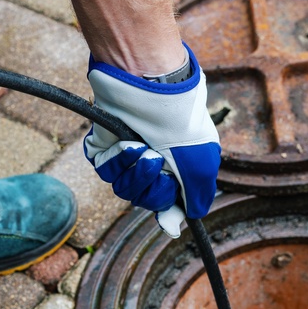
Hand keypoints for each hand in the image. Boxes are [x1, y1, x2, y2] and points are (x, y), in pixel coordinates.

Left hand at [84, 44, 220, 237]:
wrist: (152, 88)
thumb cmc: (181, 123)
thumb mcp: (201, 163)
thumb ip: (196, 196)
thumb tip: (185, 220)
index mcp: (177, 167)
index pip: (168, 202)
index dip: (166, 210)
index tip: (166, 216)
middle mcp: (152, 163)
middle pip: (145, 200)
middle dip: (152, 186)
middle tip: (158, 162)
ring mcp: (128, 156)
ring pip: (124, 189)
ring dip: (136, 172)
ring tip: (143, 148)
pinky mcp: (106, 147)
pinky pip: (107, 171)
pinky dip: (118, 160)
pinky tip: (128, 143)